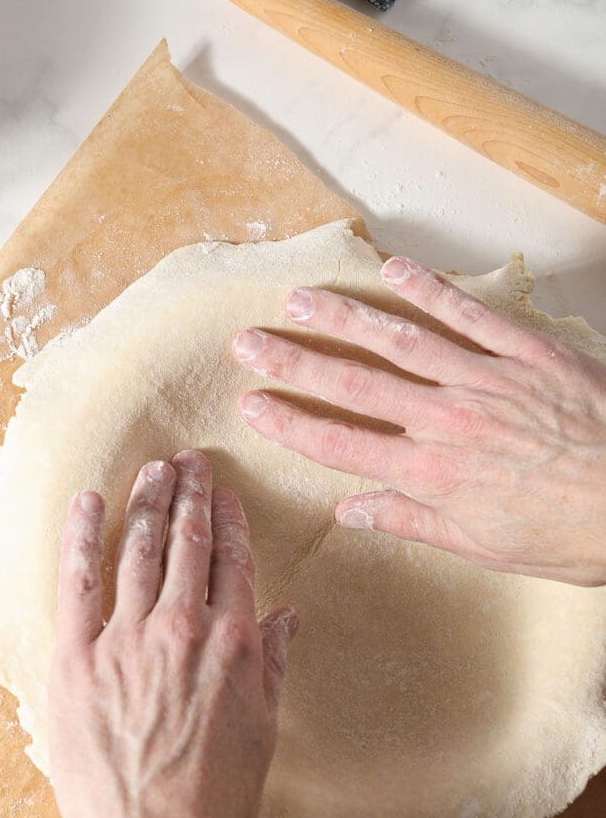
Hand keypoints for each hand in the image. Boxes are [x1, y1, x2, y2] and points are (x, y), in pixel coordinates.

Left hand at [49, 451, 297, 817]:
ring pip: (138, 549)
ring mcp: (125, 640)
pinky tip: (90, 503)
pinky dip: (83, 536)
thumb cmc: (219, 797)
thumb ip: (272, 660)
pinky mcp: (77, 658)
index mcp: (233, 642)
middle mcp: (181, 628)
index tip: (225, 491)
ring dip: (146, 502)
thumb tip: (285, 614)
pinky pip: (78, 581)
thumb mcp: (264, 726)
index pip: (233, 558)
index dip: (229, 517)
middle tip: (189, 460)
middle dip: (189, 493)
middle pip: (186, 541)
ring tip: (152, 470)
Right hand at [233, 257, 605, 586]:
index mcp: (433, 475)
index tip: (251, 406)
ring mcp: (485, 380)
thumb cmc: (569, 534)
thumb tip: (353, 512)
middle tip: (249, 341)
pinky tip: (393, 270)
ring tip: (300, 298)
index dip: (290, 423)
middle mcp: (447, 421)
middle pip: (355, 384)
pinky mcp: (526, 353)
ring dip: (345, 318)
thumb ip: (414, 522)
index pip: (341, 444)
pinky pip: (469, 315)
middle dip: (295, 361)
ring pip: (401, 340)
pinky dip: (430, 291)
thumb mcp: (485, 547)